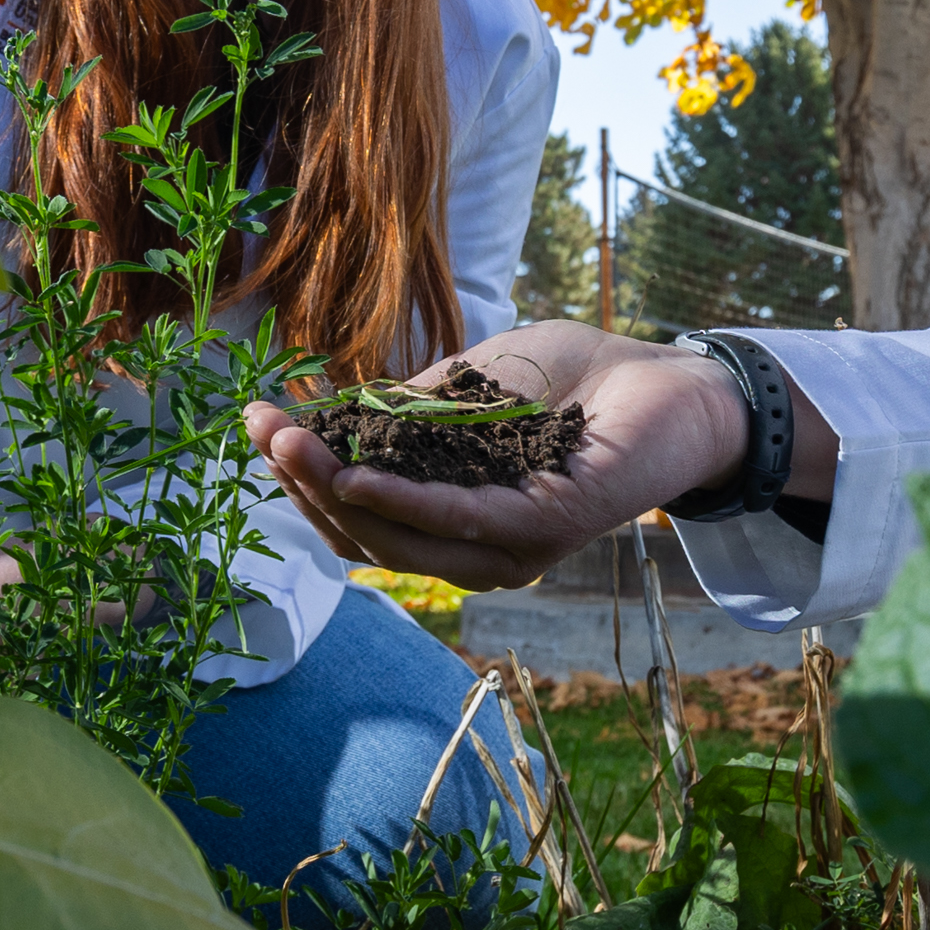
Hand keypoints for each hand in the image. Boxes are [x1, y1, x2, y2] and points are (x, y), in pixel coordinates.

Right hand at [242, 320, 747, 590]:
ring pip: (401, 537)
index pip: (362, 515)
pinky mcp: (545, 530)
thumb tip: (328, 415)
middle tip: (260, 429)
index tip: (256, 420)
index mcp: (457, 520)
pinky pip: (460, 523)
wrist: (673, 381)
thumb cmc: (578, 380)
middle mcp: (478, 549)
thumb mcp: (471, 384)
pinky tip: (357, 477)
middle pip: (368, 533)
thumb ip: (408, 408)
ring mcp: (512, 548)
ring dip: (337, 493)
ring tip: (290, 446)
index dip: (303, 474)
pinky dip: (403, 504)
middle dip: (304, 483)